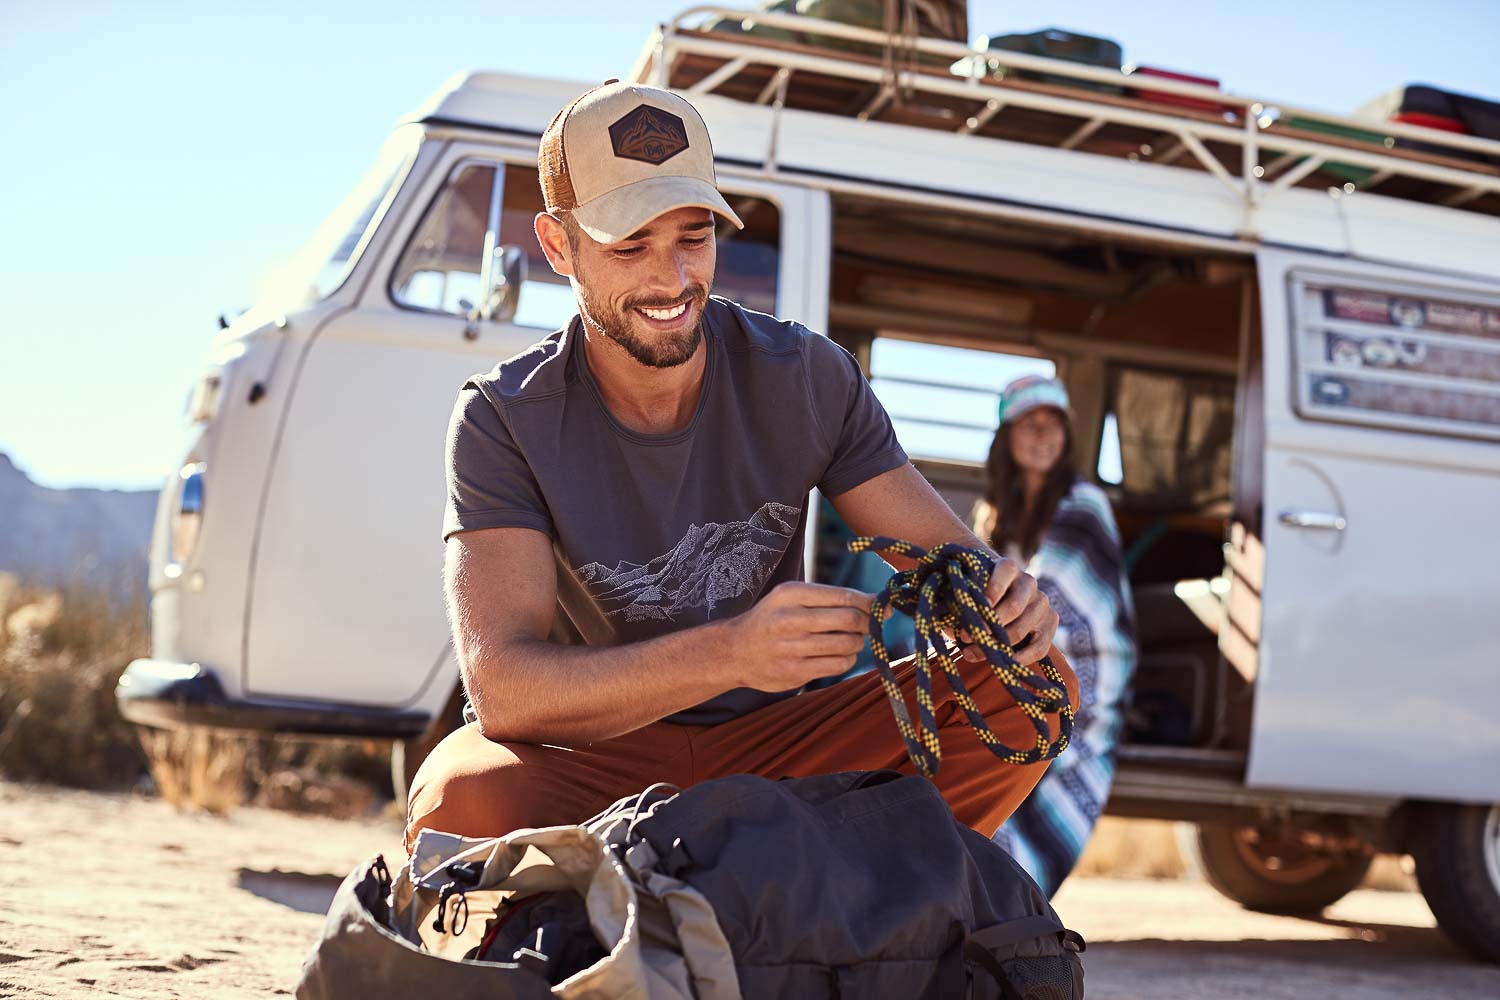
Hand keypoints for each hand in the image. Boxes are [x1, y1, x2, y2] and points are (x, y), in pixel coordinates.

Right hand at [726, 582, 872, 691]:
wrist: (735, 651)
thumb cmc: (773, 619)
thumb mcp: (792, 598)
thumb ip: (832, 598)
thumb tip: (880, 603)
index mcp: (790, 594)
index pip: (845, 597)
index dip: (870, 603)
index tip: (882, 606)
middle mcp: (788, 620)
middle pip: (850, 620)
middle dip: (868, 622)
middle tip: (868, 624)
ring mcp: (790, 648)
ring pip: (847, 644)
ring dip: (857, 642)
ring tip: (849, 639)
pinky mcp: (794, 672)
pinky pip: (838, 665)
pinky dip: (847, 659)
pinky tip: (839, 654)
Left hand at [957, 556, 1057, 665]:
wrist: (996, 606)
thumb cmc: (975, 599)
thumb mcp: (968, 595)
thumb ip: (965, 603)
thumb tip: (955, 622)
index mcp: (1008, 568)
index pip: (1005, 571)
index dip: (991, 590)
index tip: (971, 608)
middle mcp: (1029, 583)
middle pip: (1014, 606)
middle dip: (988, 625)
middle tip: (966, 637)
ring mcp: (1042, 603)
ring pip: (1021, 629)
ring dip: (997, 645)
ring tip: (972, 653)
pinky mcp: (1051, 623)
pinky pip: (1039, 647)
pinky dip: (1020, 659)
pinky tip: (1002, 662)